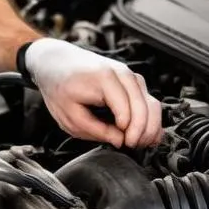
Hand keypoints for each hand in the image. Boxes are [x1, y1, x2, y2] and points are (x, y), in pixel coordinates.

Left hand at [24, 38, 162, 147]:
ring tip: (138, 143)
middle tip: (131, 146)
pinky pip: (149, 101)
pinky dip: (151, 119)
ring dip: (150, 127)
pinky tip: (146, 135)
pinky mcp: (132, 80)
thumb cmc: (59, 87)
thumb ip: (95, 129)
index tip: (122, 144)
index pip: (126, 108)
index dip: (128, 131)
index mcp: (103, 78)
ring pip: (152, 103)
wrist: (56, 61)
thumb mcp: (69, 114)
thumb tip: (121, 140)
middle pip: (144, 106)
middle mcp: (121, 73)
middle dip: (142, 132)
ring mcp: (129, 75)